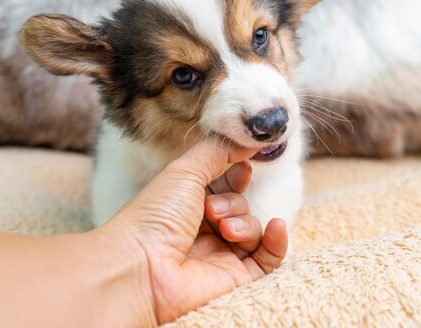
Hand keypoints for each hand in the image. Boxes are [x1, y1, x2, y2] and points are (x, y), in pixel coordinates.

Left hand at [106, 139, 287, 323]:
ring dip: (244, 221)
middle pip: (239, 205)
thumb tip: (248, 141)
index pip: (223, 185)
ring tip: (223, 228)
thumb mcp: (185, 171)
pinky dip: (277, 241)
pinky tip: (276, 226)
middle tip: (211, 209)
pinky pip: (268, 259)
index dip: (236, 175)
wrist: (142, 269)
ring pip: (252, 229)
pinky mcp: (235, 279)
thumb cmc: (156, 216)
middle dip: (233, 201)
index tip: (242, 167)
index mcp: (186, 203)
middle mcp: (202, 229)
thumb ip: (218, 152)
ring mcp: (219, 255)